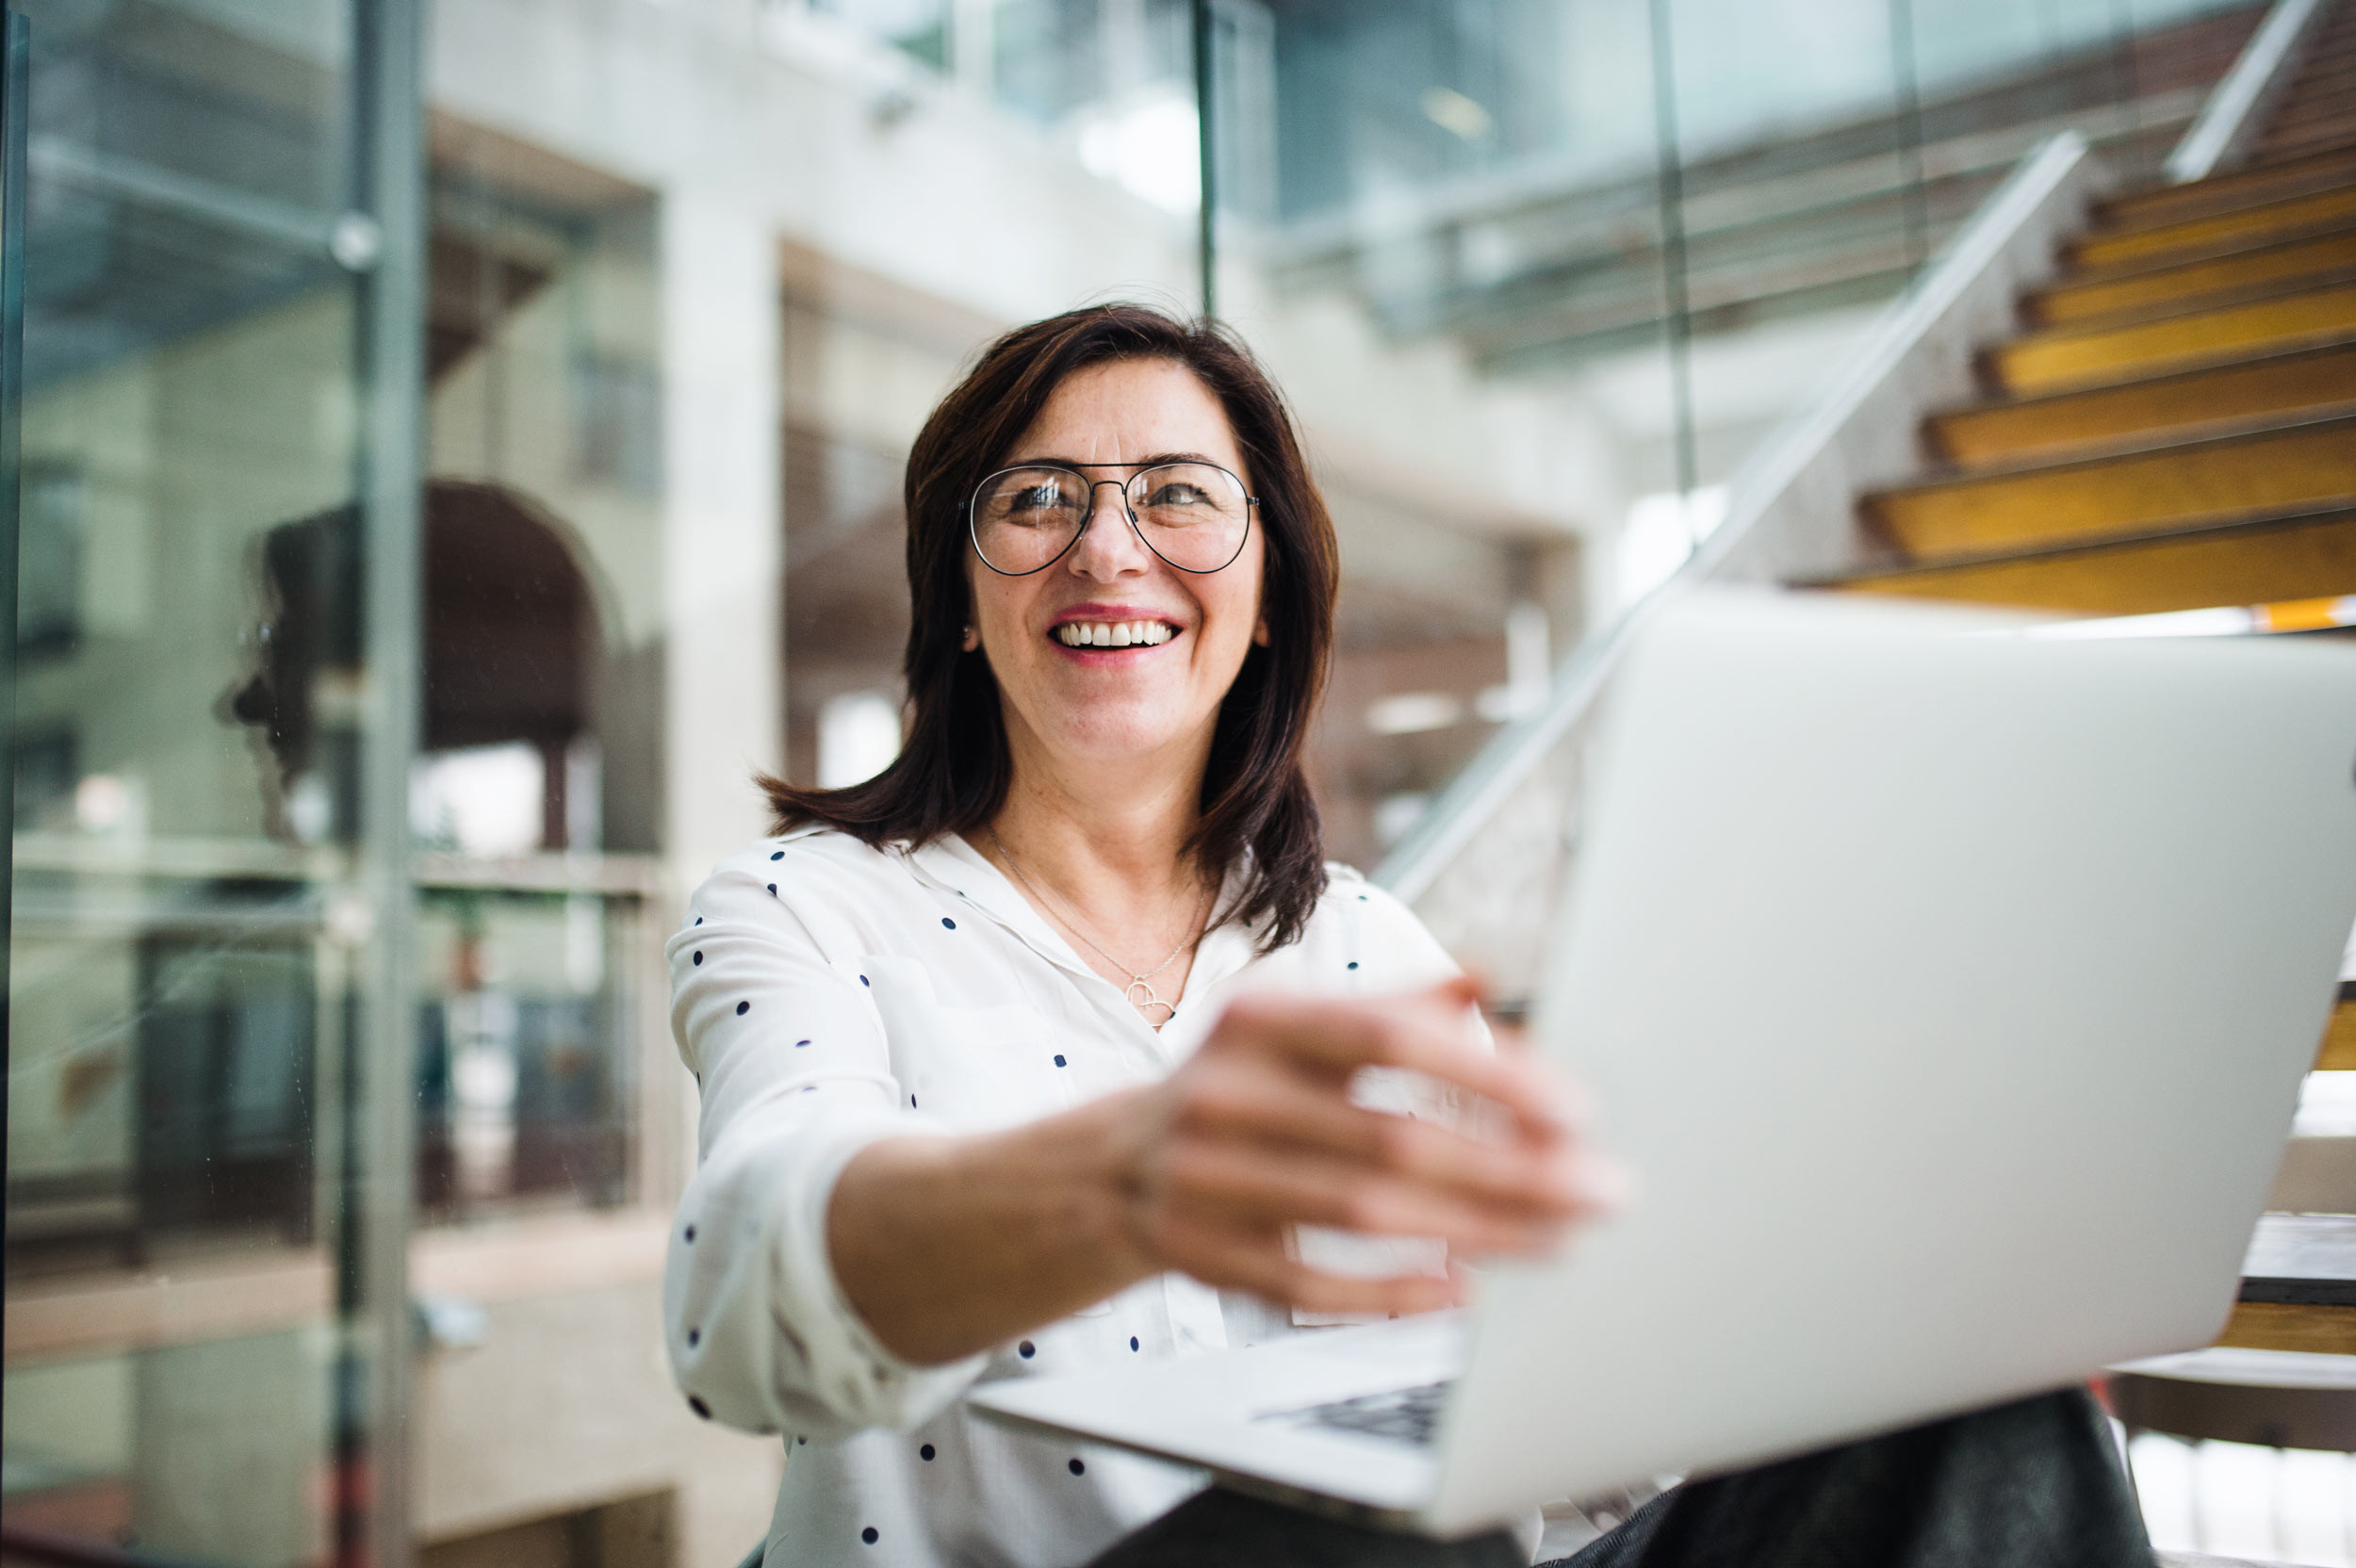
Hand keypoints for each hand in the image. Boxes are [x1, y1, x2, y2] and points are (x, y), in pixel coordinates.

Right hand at [1105, 975, 1621, 1317]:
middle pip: (1388, 1136)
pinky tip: (1461, 1286)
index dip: (1484, 1071)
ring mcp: (1208, 1179)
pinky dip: (1392, 1291)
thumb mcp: (1293, 1027)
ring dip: (1476, 1229)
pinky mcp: (1202, 1255)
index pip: (1385, 1037)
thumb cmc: (1234, 1089)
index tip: (1571, 1106)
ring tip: (1558, 1234)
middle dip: (1511, 1168)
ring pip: (1362, 1212)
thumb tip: (1489, 977)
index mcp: (1258, 1021)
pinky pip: (1312, 1284)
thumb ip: (1391, 1004)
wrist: (1105, 1169)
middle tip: (1598, 1187)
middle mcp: (1227, 1094)